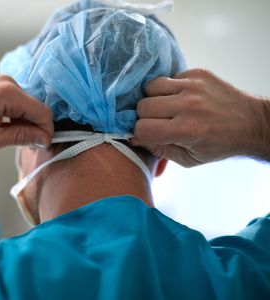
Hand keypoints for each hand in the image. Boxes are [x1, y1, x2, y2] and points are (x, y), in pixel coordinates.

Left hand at [0, 75, 53, 151]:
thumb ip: (20, 137)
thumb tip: (43, 139)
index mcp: (8, 95)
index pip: (43, 113)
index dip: (47, 132)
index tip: (42, 147)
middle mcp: (8, 83)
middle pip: (37, 108)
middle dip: (35, 128)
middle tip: (24, 147)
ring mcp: (2, 82)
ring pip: (27, 106)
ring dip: (24, 123)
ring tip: (8, 139)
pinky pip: (16, 102)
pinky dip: (15, 116)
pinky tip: (2, 128)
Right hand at [131, 69, 269, 166]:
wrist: (250, 123)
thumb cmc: (218, 145)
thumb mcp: (188, 158)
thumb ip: (158, 149)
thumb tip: (134, 137)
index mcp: (187, 130)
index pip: (142, 128)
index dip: (140, 133)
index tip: (147, 134)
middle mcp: (189, 105)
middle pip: (143, 106)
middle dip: (145, 116)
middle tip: (157, 121)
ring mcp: (193, 85)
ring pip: (151, 86)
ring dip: (153, 98)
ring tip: (166, 107)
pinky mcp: (198, 73)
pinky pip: (168, 77)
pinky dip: (169, 88)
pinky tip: (180, 97)